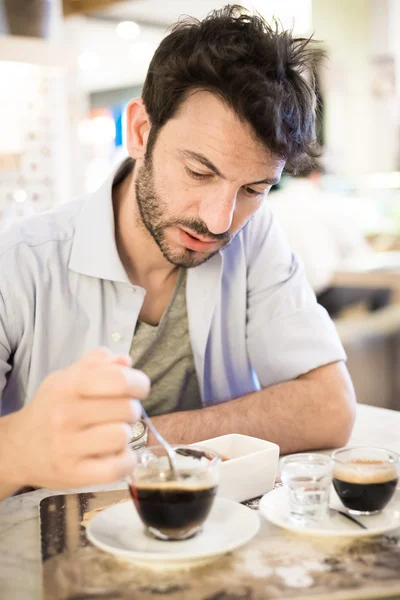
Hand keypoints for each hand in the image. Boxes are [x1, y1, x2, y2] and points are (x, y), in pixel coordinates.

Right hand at [5, 348, 149, 489]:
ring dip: (125, 435)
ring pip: (122, 436)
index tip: (139, 389)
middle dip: (131, 410)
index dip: (138, 383)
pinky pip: (115, 468)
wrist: (17, 448)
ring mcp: (67, 446)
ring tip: (114, 433)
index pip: (118, 380)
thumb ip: (96, 365)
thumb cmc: (50, 409)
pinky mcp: (73, 474)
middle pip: (126, 409)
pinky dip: (126, 461)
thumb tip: (125, 361)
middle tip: (120, 414)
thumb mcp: (66, 379)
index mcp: (68, 386)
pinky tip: (119, 454)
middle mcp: (65, 415)